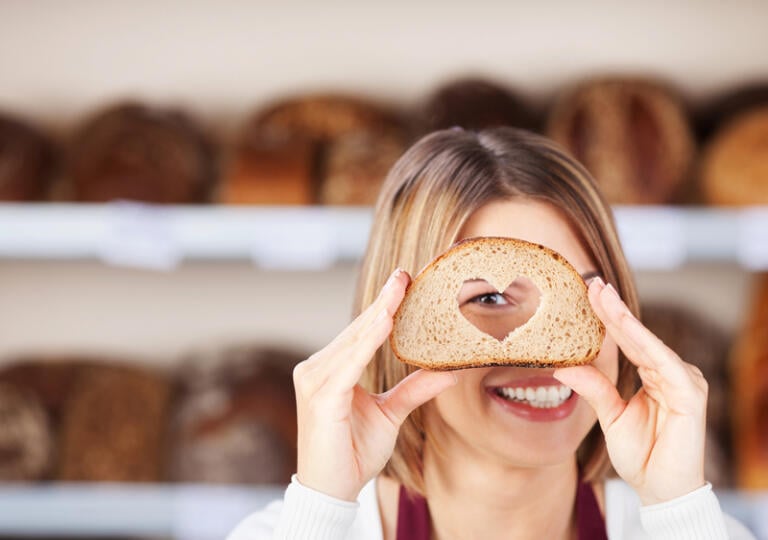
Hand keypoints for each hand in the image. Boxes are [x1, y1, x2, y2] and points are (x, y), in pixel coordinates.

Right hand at [293, 269, 458, 500]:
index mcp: (330, 370)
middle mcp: (316, 369)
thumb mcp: (390, 414)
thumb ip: (414, 389)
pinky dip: (366, 341)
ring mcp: (314, 381)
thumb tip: (448, 371)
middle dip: (383, 303)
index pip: (360, 331)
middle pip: (356, 330)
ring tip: (399, 292)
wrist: (332, 491)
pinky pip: (348, 363)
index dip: (383, 306)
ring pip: (353, 341)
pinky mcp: (320, 396)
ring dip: (378, 316)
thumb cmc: (353, 452)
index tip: (403, 280)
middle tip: (405, 275)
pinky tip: (384, 323)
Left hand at [553, 278, 707, 504]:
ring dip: (625, 320)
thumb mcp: (611, 417)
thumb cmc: (642, 456)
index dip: (610, 316)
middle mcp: (672, 373)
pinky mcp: (690, 394)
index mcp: (655, 376)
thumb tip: (563, 366)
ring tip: (603, 297)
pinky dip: (643, 343)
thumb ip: (594, 388)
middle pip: (638, 336)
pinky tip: (626, 328)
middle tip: (593, 282)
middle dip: (614, 309)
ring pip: (649, 343)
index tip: (591, 291)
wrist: (660, 491)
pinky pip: (663, 363)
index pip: (629, 341)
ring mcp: (685, 381)